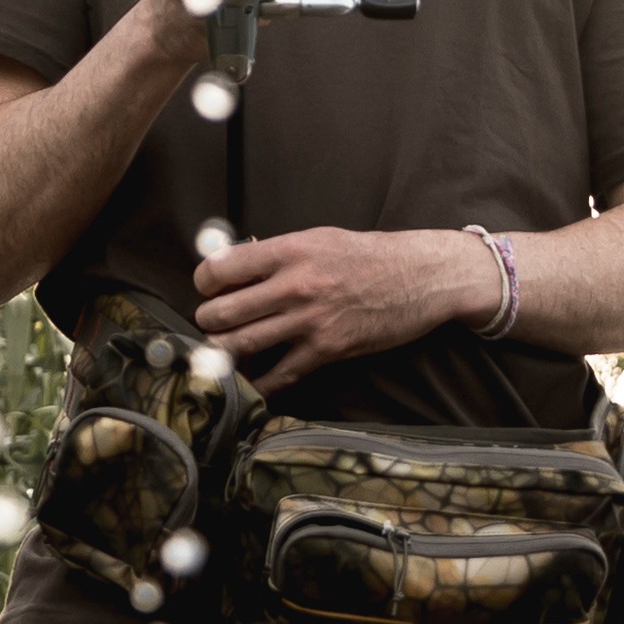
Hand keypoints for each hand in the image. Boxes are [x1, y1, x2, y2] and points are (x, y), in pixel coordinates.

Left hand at [191, 222, 495, 387]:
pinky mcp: (326, 351)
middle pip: (221, 313)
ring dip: (223, 354)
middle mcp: (293, 285)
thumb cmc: (367, 255)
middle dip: (209, 322)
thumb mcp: (318, 238)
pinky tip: (249, 385)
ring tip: (219, 354)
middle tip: (214, 324)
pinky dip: (258, 385)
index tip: (209, 290)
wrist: (419, 276)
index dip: (205, 283)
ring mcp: (309, 321)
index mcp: (288, 251)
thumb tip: (235, 268)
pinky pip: (278, 376)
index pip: (220, 270)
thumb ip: (277, 255)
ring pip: (240, 346)